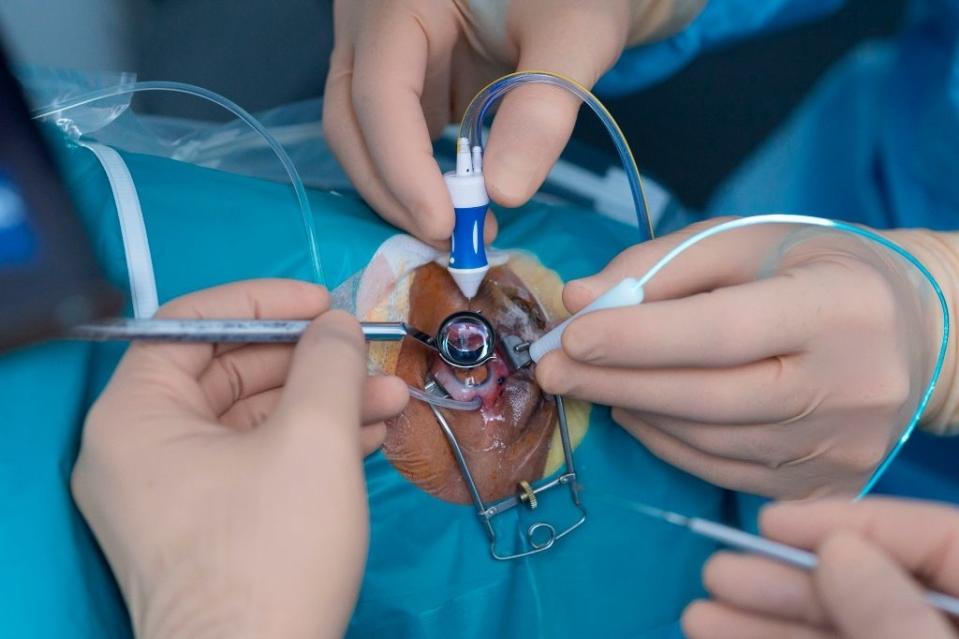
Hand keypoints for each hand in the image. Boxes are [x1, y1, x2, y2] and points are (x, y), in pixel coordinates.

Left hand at [71, 280, 407, 638]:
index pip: (192, 324)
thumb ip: (328, 362)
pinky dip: (310, 444)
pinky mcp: (206, 524)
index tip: (327, 303)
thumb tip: (338, 324)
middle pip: (229, 372)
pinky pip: (256, 460)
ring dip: (323, 403)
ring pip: (252, 419)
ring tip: (392, 396)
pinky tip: (369, 434)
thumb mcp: (312, 439)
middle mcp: (139, 448)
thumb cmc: (273, 548)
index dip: (265, 302)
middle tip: (371, 354)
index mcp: (134, 415)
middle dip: (311, 362)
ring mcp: (171, 491)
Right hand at [323, 0, 703, 243]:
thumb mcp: (576, 33)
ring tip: (460, 231)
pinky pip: (390, 138)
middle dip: (393, 191)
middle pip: (351, 121)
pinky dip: (415, 178)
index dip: (403, 167)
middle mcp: (372, 24)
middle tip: (451, 242)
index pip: (379, 91)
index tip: (445, 226)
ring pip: (362, 136)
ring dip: (400, 192)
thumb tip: (504, 193)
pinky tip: (456, 207)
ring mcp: (382, 53)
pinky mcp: (404, 80)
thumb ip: (543, 105)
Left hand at [535, 219, 956, 497]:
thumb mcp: (751, 241)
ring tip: (589, 380)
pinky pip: (719, 471)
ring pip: (705, 441)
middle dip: (613, 381)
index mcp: (838, 308)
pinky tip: (636, 409)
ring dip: (633, 409)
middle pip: (706, 397)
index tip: (569, 334)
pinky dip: (664, 440)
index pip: (723, 331)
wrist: (919, 334)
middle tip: (549, 368)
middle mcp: (848, 387)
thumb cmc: (824, 272)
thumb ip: (661, 263)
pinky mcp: (823, 485)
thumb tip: (580, 298)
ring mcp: (838, 448)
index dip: (638, 337)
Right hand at [683, 498, 958, 638]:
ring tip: (699, 617)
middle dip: (793, 580)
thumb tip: (838, 549)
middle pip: (881, 587)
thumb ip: (897, 618)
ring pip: (849, 632)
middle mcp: (958, 628)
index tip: (769, 523)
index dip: (853, 522)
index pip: (941, 538)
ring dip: (770, 621)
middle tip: (718, 572)